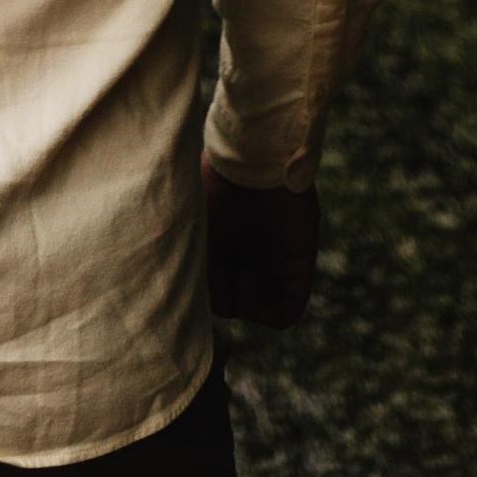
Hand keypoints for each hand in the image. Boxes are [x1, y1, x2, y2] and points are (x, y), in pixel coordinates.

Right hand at [202, 153, 319, 326]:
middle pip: (236, 305)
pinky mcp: (297, 264)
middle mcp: (244, 258)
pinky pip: (291, 308)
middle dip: (228, 299)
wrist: (254, 162)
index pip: (215, 294)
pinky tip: (263, 290)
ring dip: (249, 303)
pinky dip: (277, 313)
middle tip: (227, 270)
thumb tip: (179, 288)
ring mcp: (270, 263)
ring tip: (247, 272)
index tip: (207, 272)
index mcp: (219, 247)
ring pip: (261, 310)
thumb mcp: (191, 225)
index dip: (210, 295)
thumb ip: (186, 257)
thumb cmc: (214, 188)